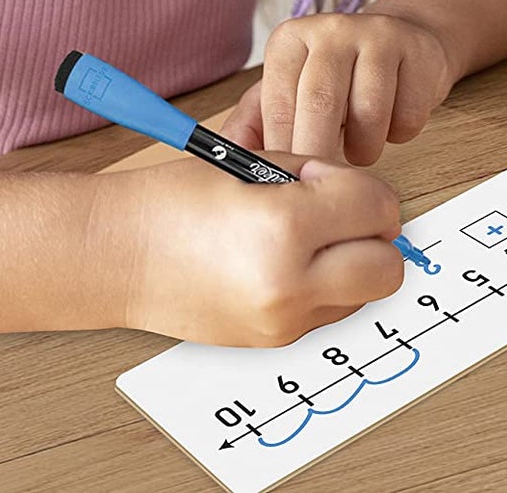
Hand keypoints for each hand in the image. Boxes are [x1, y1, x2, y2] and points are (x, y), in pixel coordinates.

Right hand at [101, 153, 404, 345]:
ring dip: (355, 261)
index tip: (334, 180)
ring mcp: (283, 321)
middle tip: (345, 211)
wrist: (119, 255)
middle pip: (387, 267)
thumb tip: (361, 194)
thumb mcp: (254, 165)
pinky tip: (290, 260)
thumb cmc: (174, 201)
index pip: (377, 208)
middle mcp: (290, 284)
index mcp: (286, 228)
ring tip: (311, 235)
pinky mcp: (273, 341)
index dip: (362, 187)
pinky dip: (327, 285)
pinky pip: (331, 312)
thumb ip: (318, 175)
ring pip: (366, 294)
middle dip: (376, 233)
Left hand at [219, 11, 458, 164]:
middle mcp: (331, 28)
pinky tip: (393, 121)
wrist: (402, 43)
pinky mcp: (418, 51)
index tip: (290, 183)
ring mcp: (378, 34)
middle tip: (325, 189)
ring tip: (361, 147)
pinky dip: (400, 134)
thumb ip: (256, 124)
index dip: (284, 152)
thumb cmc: (338, 79)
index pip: (279, 104)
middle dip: (322, 156)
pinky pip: (408, 115)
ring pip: (368, 114)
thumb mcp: (291, 92)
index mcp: (290, 40)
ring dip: (365, 148)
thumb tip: (225, 159)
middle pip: (321, 106)